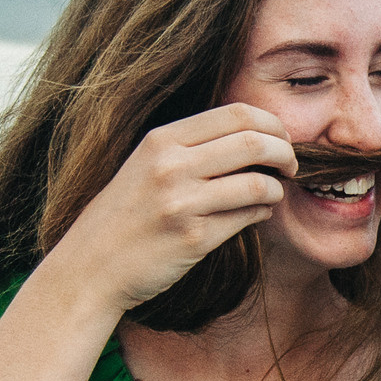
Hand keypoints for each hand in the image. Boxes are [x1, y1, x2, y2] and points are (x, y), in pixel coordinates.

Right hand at [48, 102, 293, 316]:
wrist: (90, 266)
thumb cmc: (126, 215)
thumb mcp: (147, 165)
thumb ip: (192, 147)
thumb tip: (255, 136)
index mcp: (162, 140)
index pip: (237, 114)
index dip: (272, 124)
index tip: (281, 139)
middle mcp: (171, 165)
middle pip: (255, 142)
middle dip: (285, 153)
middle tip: (291, 166)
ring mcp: (182, 202)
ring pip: (259, 182)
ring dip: (277, 189)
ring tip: (273, 194)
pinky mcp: (193, 238)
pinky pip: (248, 217)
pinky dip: (262, 213)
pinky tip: (256, 214)